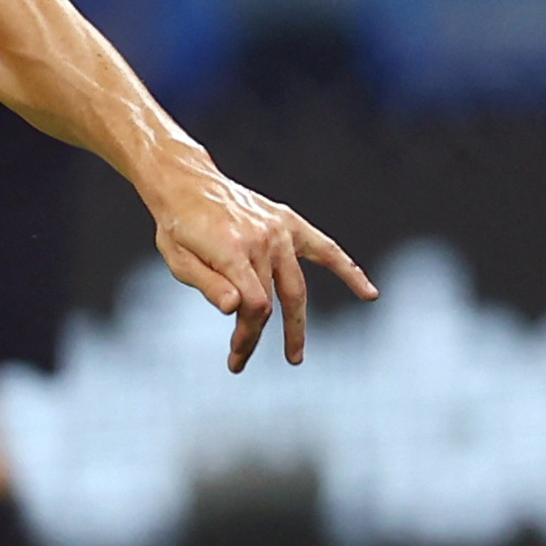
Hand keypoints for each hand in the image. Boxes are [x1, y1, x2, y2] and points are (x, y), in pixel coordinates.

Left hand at [146, 165, 377, 371]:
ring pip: (294, 288)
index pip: (253, 305)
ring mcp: (279, 231)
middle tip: (241, 362)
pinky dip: (349, 271)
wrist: (187, 183)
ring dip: (295, 325)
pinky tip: (369, 294)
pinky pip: (326, 250)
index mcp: (232, 249)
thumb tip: (235, 309)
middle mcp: (262, 240)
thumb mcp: (178, 259)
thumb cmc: (176, 226)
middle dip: (257, 335)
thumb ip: (208, 284)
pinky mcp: (289, 224)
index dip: (247, 335)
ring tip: (294, 356)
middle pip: (269, 301)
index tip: (235, 355)